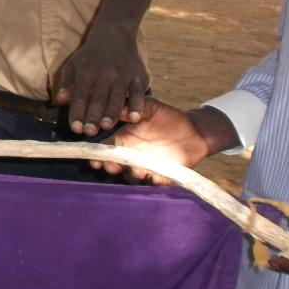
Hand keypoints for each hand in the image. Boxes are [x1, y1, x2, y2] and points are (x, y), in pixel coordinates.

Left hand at [55, 26, 146, 135]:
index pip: (80, 96)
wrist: (114, 35)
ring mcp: (122, 76)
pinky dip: (136, 105)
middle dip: (93, 116)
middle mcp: (104, 74)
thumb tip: (59, 100)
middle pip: (98, 99)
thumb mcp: (74, 65)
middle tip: (89, 132)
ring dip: (111, 113)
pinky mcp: (138, 77)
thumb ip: (67, 83)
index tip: (75, 128)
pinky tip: (134, 118)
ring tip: (106, 127)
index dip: (77, 112)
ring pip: (117, 97)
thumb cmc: (90, 56)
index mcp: (86, 73)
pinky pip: (138, 93)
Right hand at [88, 98, 212, 183]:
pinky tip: (156, 177)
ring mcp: (147, 166)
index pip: (108, 148)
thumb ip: (132, 106)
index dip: (99, 154)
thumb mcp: (149, 106)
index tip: (95, 158)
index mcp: (125, 138)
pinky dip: (155, 181)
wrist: (194, 130)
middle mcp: (133, 155)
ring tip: (138, 171)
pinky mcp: (163, 175)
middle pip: (116, 165)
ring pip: (134, 176)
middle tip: (112, 167)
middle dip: (112, 167)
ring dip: (133, 175)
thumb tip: (112, 108)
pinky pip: (156, 181)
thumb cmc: (167, 115)